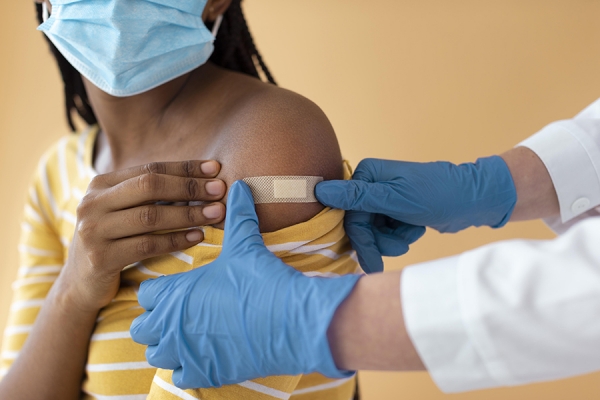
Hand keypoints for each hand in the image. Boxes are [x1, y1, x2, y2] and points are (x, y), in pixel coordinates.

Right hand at [58, 161, 225, 312]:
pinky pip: (147, 245)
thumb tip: (203, 179)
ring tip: (216, 213)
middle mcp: (92, 203)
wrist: (81, 284)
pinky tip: (198, 237)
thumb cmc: (114, 241)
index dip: (185, 167)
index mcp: (100, 184)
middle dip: (189, 187)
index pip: (150, 168)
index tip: (215, 168)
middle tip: (219, 190)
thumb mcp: (123, 211)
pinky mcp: (100, 258)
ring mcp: (93, 231)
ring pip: (150, 216)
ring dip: (188, 214)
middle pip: (149, 186)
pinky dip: (176, 240)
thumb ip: (150, 195)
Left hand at [131, 181, 360, 388]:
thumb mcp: (246, 244)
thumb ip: (238, 214)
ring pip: (156, 355)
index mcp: (175, 293)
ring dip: (168, 345)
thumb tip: (240, 186)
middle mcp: (172, 326)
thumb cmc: (262, 282)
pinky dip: (187, 368)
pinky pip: (179, 376)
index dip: (160, 290)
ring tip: (189, 334)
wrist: (290, 321)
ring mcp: (186, 353)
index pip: (146, 294)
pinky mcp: (204, 374)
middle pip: (142, 328)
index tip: (175, 288)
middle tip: (179, 311)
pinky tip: (205, 355)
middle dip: (156, 320)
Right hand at [315, 156, 516, 272]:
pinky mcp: (395, 210)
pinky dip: (401, 236)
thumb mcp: (396, 199)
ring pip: (373, 232)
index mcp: (367, 174)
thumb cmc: (438, 195)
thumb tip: (320, 190)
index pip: (349, 214)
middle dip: (379, 241)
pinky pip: (387, 232)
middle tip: (396, 252)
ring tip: (412, 235)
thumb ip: (358, 197)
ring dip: (392, 240)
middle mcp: (371, 184)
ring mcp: (384, 198)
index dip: (361, 238)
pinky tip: (417, 228)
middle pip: (360, 225)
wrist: (474, 200)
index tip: (371, 262)